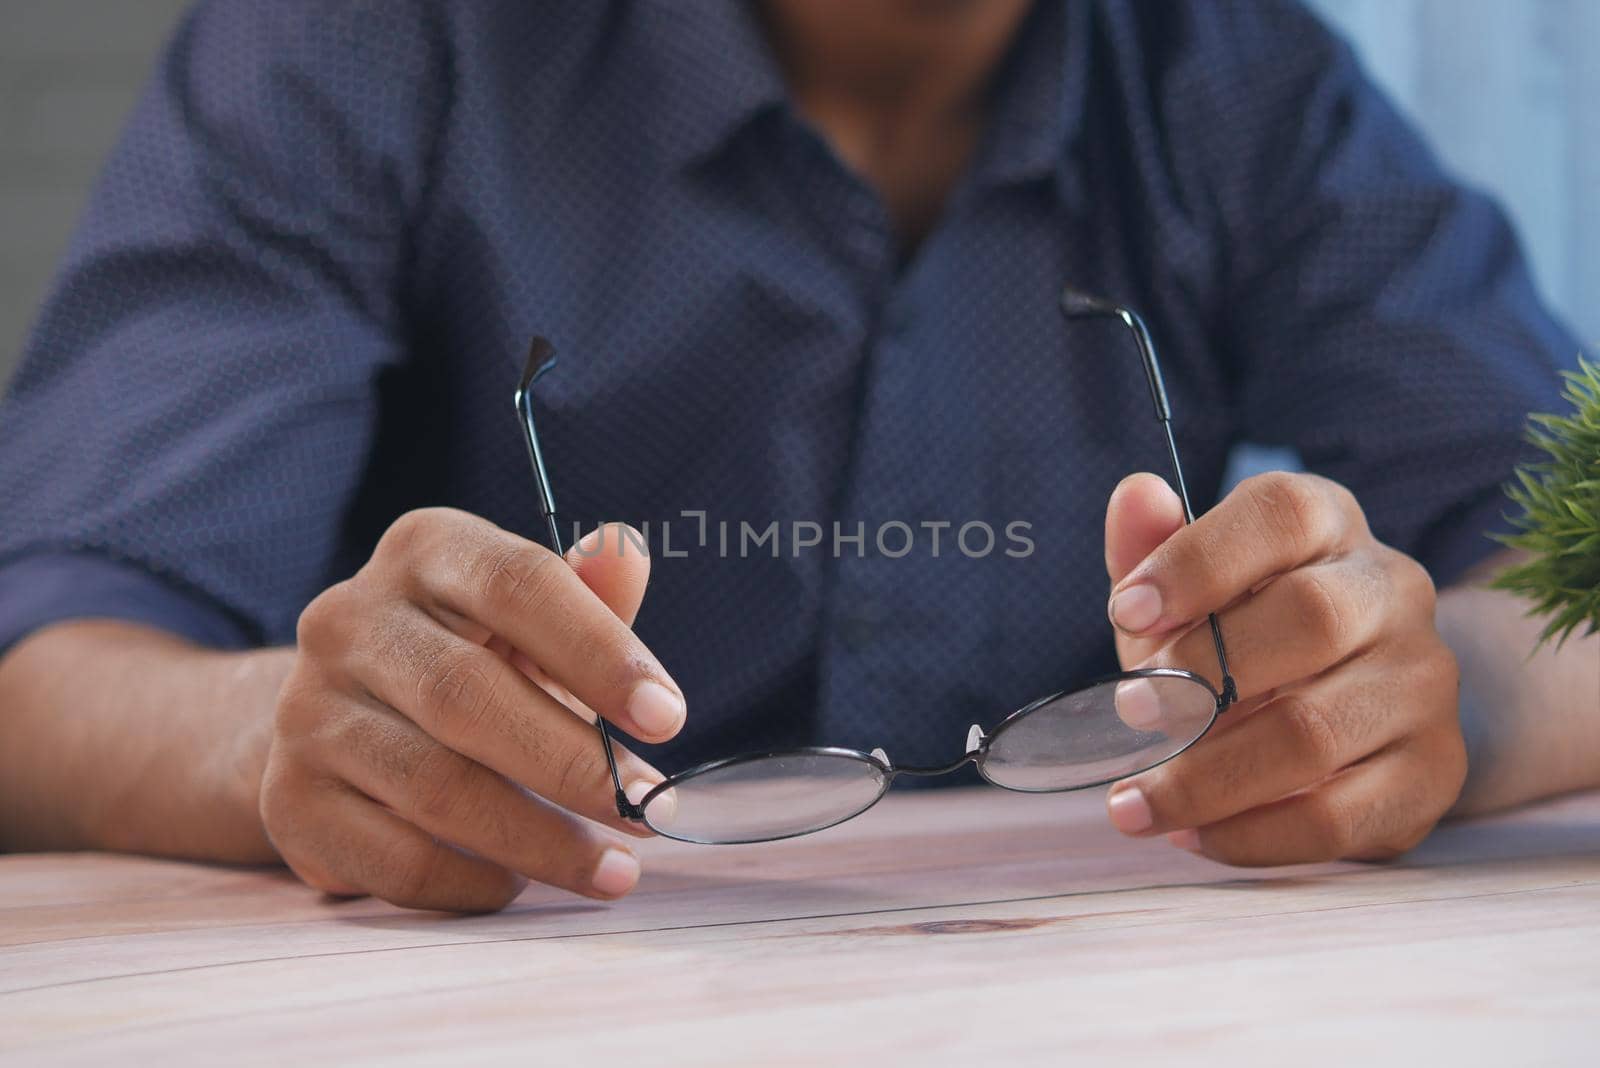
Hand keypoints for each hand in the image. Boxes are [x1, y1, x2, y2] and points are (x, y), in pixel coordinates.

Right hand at [259, 509, 683, 911]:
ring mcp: (309, 710)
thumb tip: (625, 551)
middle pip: (469, 693)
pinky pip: (395, 856)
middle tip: (646, 808)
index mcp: (424, 550)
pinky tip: (520, 883)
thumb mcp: (530, 618)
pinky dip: (471, 880)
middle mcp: (348, 619)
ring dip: (539, 839)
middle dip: (573, 762)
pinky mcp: (290, 800)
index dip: (599, 651)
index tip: (668, 717)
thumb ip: (587, 595)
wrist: (342, 716)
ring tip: (614, 868)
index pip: (518, 584)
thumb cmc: (471, 655)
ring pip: (435, 786)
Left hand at [1101, 471, 1465, 863]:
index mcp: (1329, 527)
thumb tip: (1135, 493)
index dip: (1198, 559)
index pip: (1282, 513)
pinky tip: (1191, 834)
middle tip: (1129, 713)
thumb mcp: (1187, 592)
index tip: (1126, 610)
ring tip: (1134, 802)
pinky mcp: (1433, 772)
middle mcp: (1391, 591)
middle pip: (1311, 617)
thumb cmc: (1244, 637)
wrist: (1357, 709)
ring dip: (1208, 777)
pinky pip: (1338, 816)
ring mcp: (1422, 683)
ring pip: (1316, 732)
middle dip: (1203, 671)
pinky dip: (1250, 834)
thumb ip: (1151, 548)